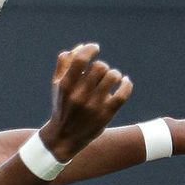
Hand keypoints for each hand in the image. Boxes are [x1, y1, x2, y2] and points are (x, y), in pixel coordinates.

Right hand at [38, 43, 132, 160]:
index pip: (81, 60)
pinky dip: (127, 84)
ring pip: (112, 77)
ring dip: (115, 74)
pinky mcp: (106, 114)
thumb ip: (65, 63)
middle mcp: (79, 95)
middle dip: (102, 66)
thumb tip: (82, 47)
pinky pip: (122, 94)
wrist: (64, 137)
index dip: (90, 49)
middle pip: (99, 67)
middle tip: (101, 72)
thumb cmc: (62, 106)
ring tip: (112, 78)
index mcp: (66, 85)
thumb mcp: (57, 85)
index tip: (95, 48)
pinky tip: (125, 81)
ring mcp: (93, 106)